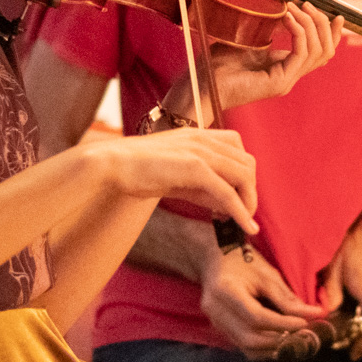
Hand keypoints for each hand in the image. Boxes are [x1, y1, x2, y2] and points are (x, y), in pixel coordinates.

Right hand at [90, 127, 258, 235]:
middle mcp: (204, 138)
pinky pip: (228, 192)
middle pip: (247, 162)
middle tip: (242, 213)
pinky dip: (241, 211)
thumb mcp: (178, 176)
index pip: (238, 148)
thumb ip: (203, 187)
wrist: (112, 165)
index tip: (238, 196)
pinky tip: (246, 226)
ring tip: (243, 221)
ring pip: (244, 176)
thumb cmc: (139, 170)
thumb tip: (228, 206)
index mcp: (199, 135)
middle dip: (250, 190)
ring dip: (249, 201)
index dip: (244, 173)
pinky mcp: (195, 168)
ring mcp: (201, 151)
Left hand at [165, 3, 343, 115]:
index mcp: (284, 68)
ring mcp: (286, 81)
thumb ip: (265, 29)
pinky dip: (298, 31)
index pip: (320, 53)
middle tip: (305, 3)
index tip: (336, 14)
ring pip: (318, 50)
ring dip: (309, 23)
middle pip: (325, 50)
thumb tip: (279, 9)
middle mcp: (289, 76)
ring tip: (293, 7)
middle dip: (321, 23)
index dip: (332, 34)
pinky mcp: (279, 82)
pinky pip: (302, 53)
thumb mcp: (245, 40)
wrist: (201, 85)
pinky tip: (286, 17)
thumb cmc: (215, 64)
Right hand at [198, 247, 329, 359]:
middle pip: (250, 338)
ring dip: (272, 348)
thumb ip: (287, 297)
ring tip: (293, 338)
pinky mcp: (220, 328)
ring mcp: (215, 322)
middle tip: (301, 335)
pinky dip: (263, 347)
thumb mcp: (266, 273)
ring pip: (246, 347)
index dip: (283, 323)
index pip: (256, 317)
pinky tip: (279, 340)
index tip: (304, 323)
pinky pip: (243, 346)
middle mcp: (215, 310)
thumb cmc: (241, 260)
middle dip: (279, 340)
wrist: (213, 258)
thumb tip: (314, 314)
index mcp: (225, 290)